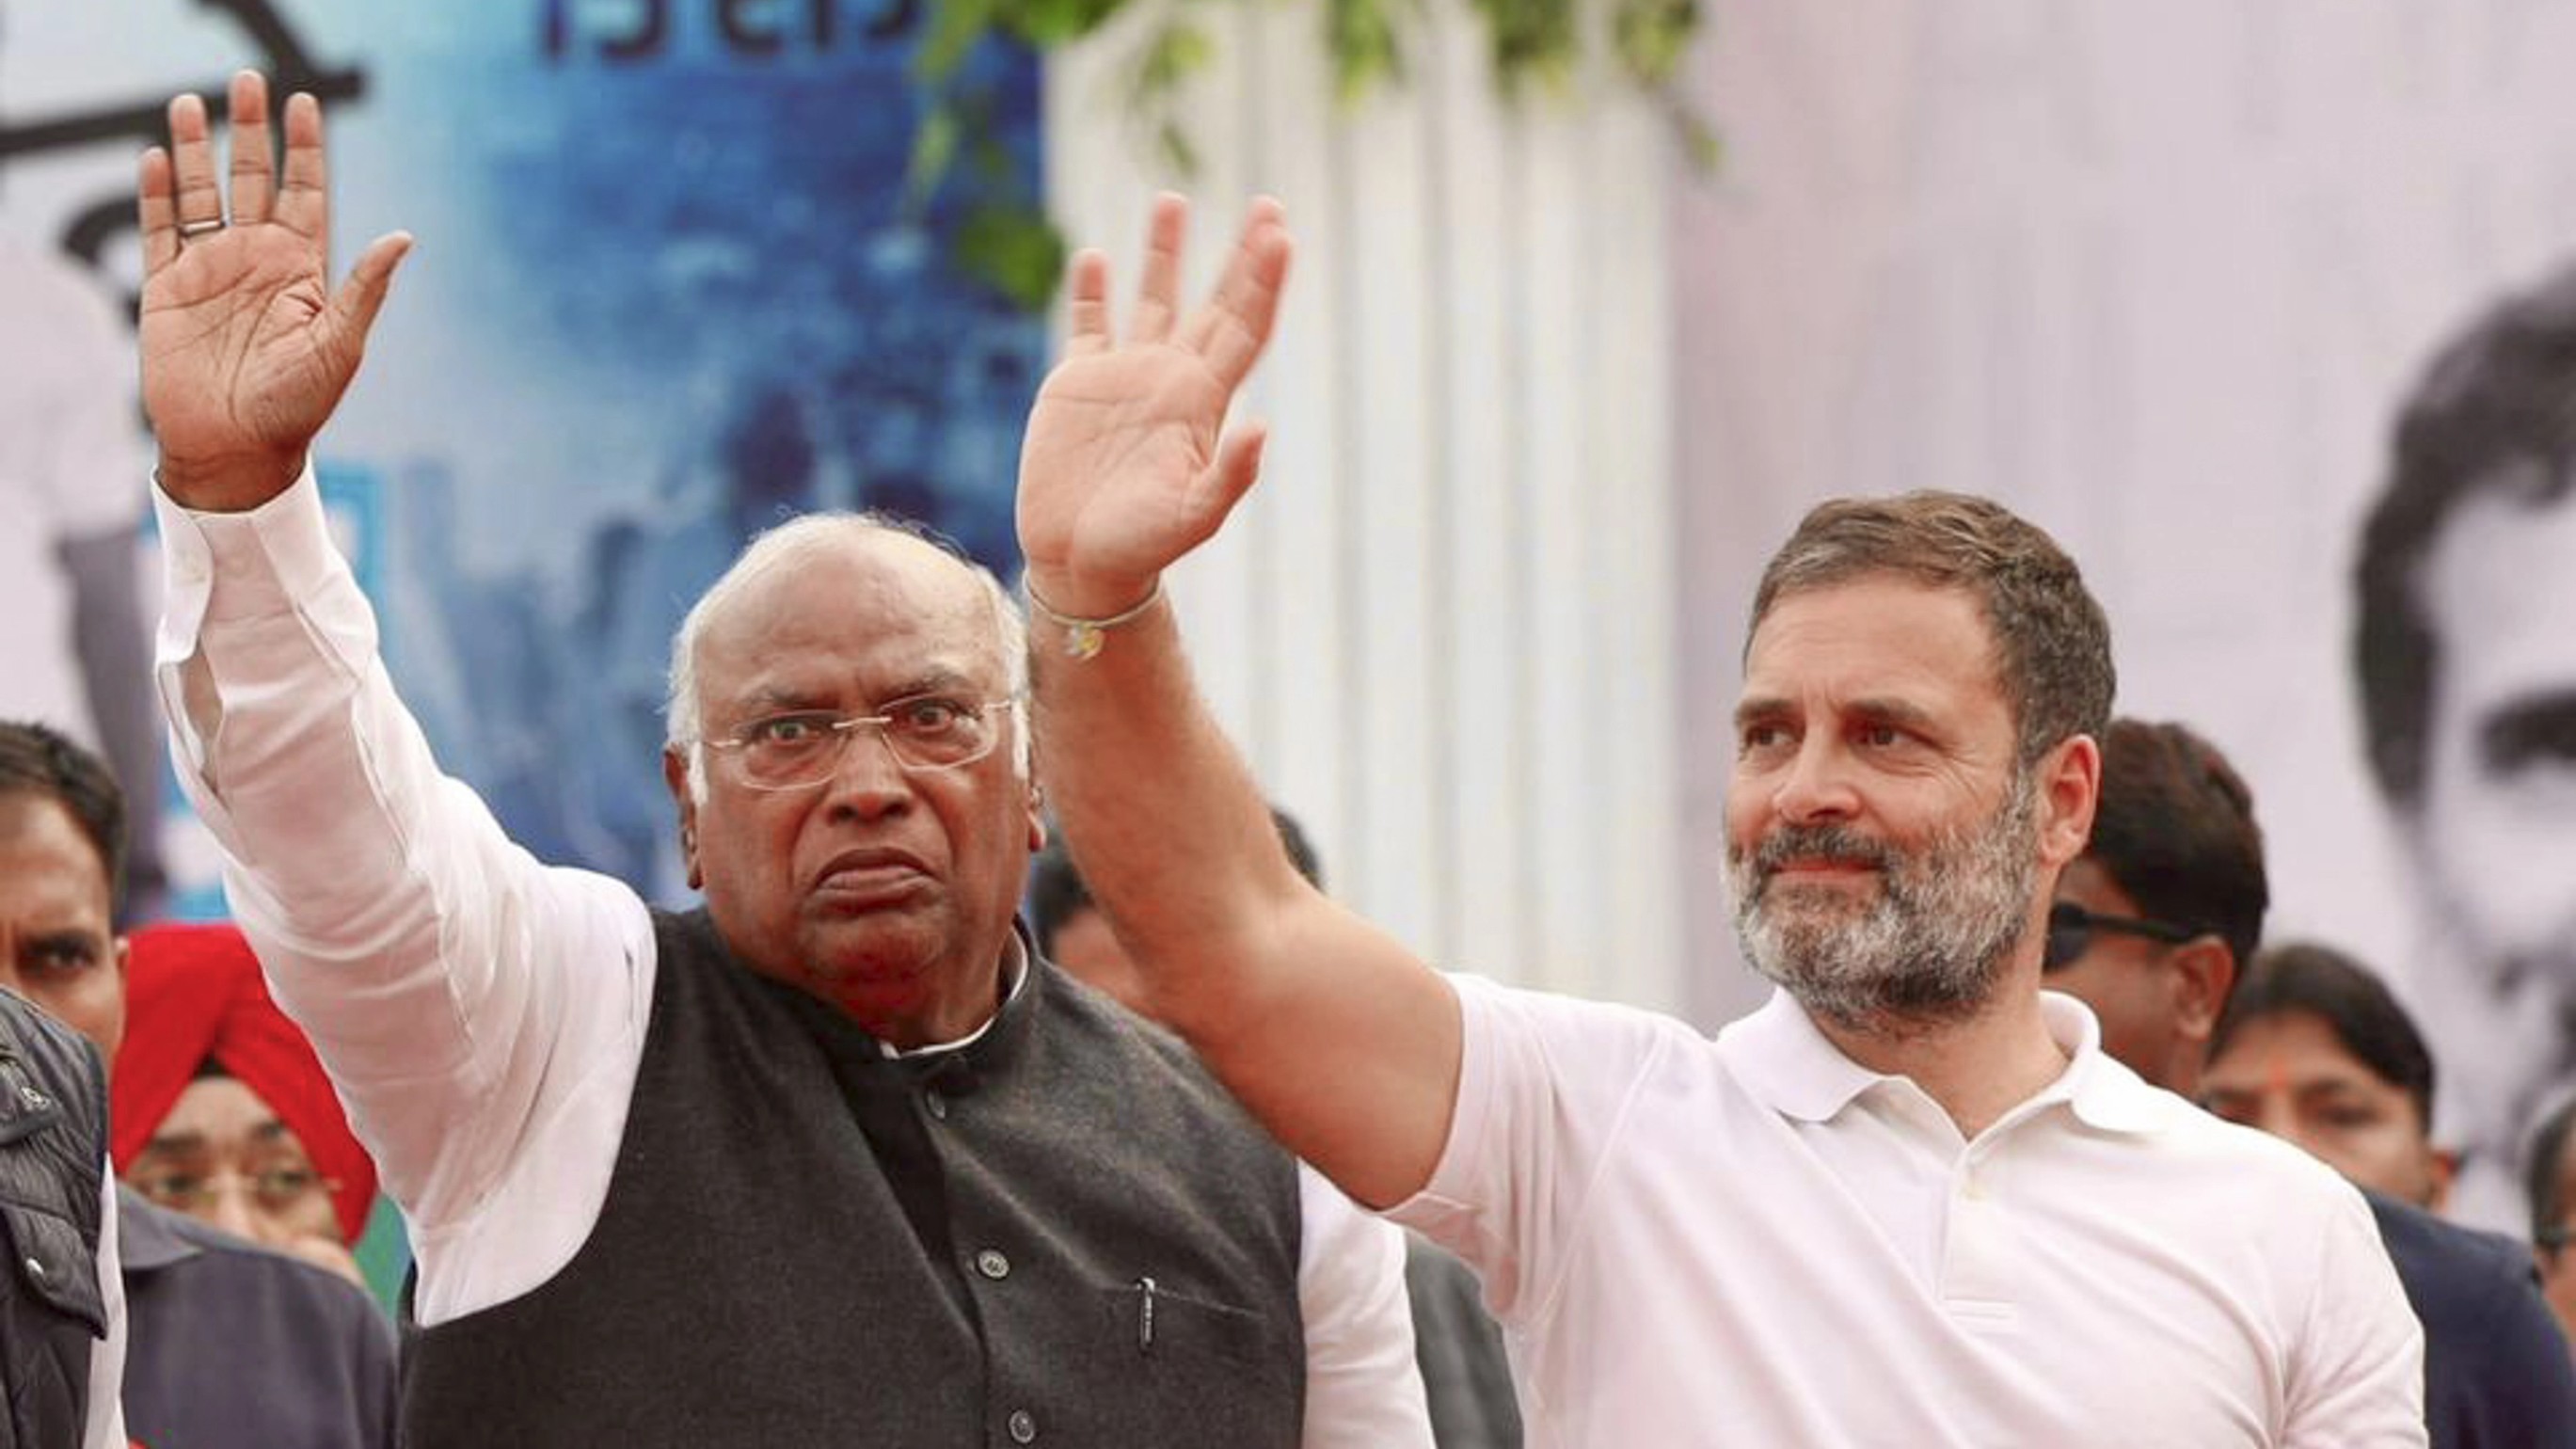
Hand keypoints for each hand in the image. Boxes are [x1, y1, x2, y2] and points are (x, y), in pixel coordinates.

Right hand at [138, 70, 411, 511]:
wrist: (237, 449)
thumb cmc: (297, 407)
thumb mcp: (340, 345)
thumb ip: (365, 289)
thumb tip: (403, 236)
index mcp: (302, 269)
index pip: (305, 194)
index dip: (305, 149)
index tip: (306, 104)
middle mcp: (256, 260)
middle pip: (253, 179)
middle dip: (251, 131)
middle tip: (248, 80)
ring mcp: (210, 270)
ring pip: (201, 193)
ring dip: (194, 150)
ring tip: (190, 103)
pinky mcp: (166, 289)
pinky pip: (160, 230)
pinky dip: (156, 195)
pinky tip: (155, 156)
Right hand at [1015, 195, 1290, 615]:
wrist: (1080, 563)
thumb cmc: (1141, 547)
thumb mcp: (1192, 518)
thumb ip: (1229, 475)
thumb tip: (1262, 429)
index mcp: (1203, 401)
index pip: (1245, 327)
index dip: (1265, 282)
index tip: (1282, 235)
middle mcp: (1170, 378)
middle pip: (1215, 301)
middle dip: (1240, 253)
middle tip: (1268, 202)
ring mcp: (1124, 376)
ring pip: (1152, 297)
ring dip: (1163, 251)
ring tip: (1173, 201)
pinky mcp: (1076, 384)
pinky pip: (1088, 324)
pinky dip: (1090, 290)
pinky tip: (1093, 256)